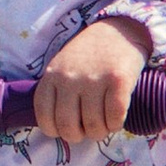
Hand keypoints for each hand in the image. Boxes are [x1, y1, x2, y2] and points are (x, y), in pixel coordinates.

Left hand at [34, 18, 148, 143]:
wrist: (120, 30)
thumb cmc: (89, 54)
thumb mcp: (63, 66)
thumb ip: (57, 91)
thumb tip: (59, 127)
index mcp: (52, 75)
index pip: (44, 117)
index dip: (55, 131)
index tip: (65, 129)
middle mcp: (70, 78)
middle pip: (68, 127)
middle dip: (78, 136)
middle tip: (87, 129)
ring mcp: (94, 79)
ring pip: (94, 126)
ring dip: (100, 132)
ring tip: (104, 123)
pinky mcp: (118, 81)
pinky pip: (115, 118)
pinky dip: (116, 125)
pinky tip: (116, 118)